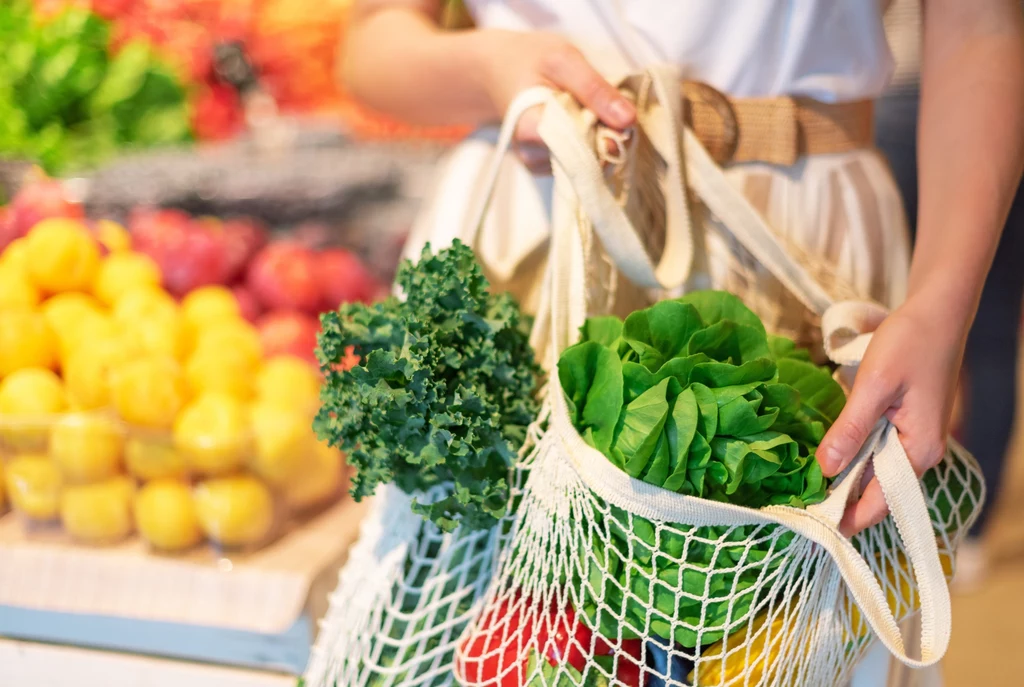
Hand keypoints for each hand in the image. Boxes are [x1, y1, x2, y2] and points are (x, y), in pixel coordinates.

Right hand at [476, 30, 635, 172]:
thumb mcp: (563, 60)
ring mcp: (536, 164)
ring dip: (598, 141)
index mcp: (532, 130)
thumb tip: (628, 120)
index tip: (619, 117)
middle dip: (606, 138)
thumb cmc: (529, 59)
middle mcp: (531, 155)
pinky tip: (581, 123)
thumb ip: (595, 89)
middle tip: (605, 108)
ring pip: (584, 166)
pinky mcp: (543, 166)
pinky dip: (588, 145)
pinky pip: (577, 165)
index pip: (582, 151)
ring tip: (588, 111)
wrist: (499, 69)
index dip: (607, 136)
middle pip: (586, 162)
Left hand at [817, 296, 966, 536]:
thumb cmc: (909, 344)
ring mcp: (911, 439)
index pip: (880, 503)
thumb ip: (850, 428)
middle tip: (795, 508)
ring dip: (842, 479)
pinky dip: (851, 456)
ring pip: (872, 471)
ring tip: (802, 489)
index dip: (845, 518)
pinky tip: (826, 456)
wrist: (936, 313)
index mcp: (917, 451)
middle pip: (874, 491)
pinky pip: (874, 451)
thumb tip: (826, 469)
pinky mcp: (902, 425)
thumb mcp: (874, 385)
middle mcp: (918, 453)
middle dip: (839, 501)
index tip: (810, 528)